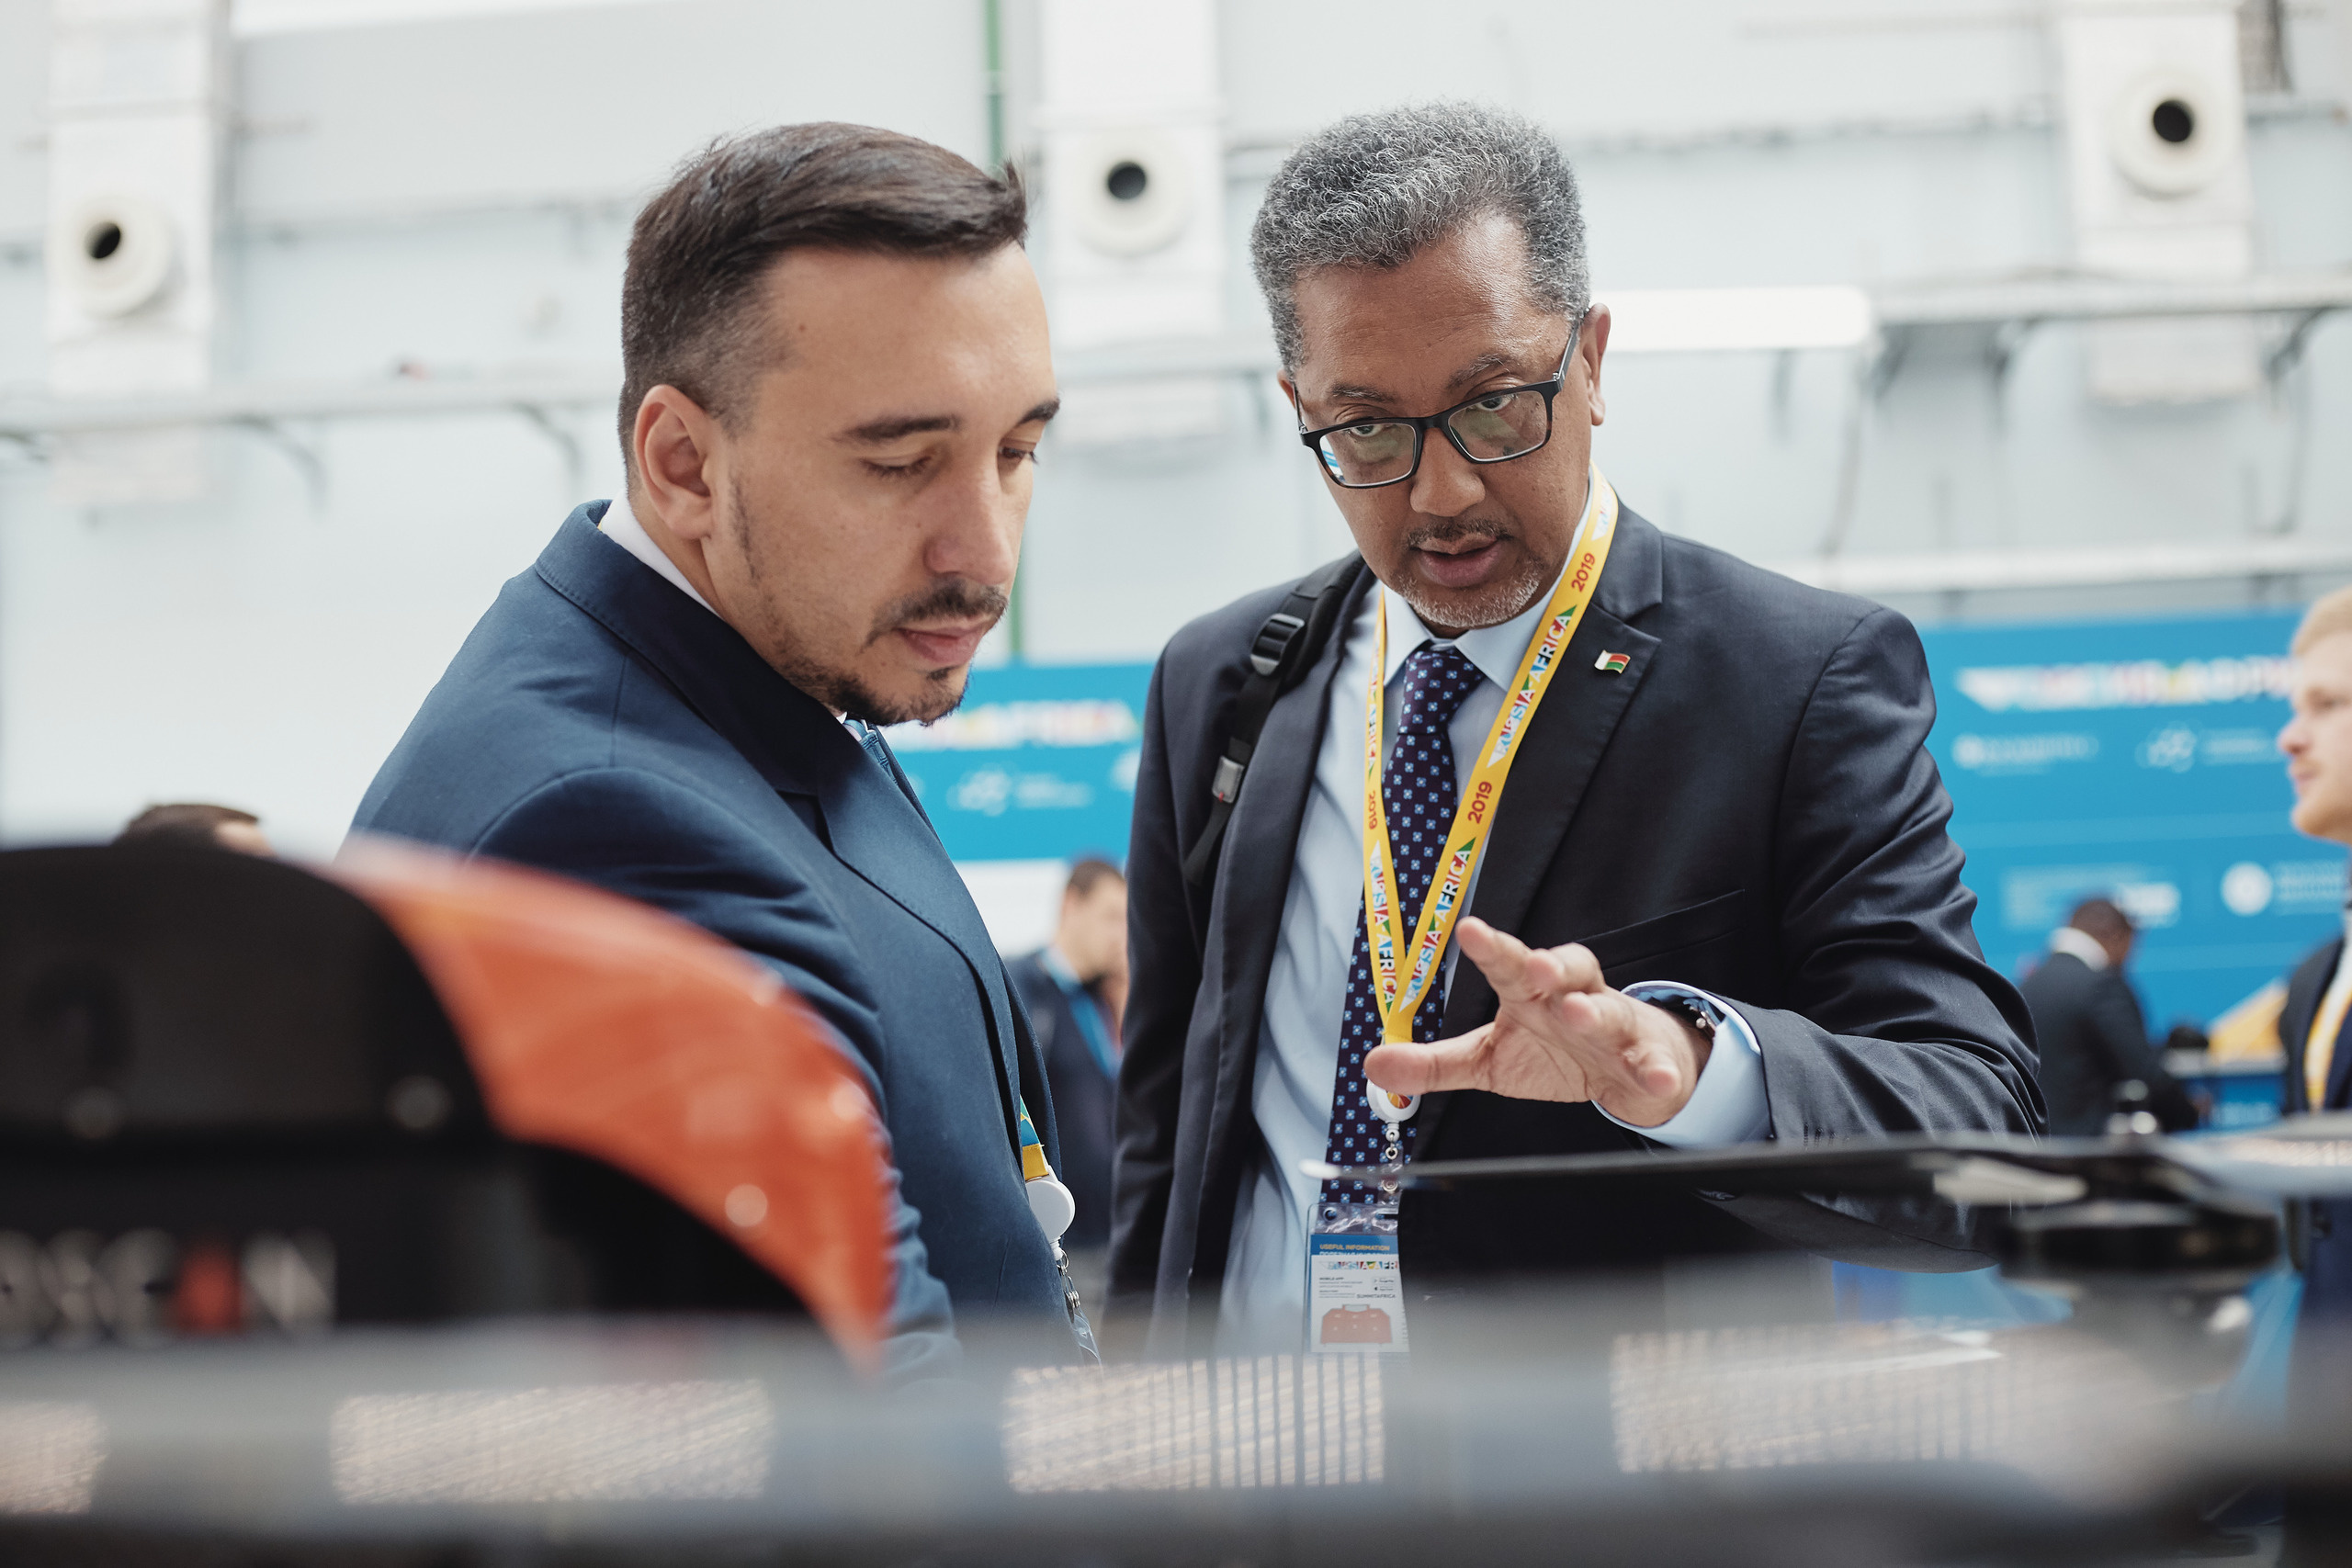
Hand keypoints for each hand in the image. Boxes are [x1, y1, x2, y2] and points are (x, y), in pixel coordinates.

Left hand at [1362, 917, 1710, 1127]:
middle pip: (1564, 970)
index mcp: (1531, 994)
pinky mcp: (1645, 1058)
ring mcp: (1612, 1027)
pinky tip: (1654, 1075)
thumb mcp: (1488, 1059)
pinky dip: (1655, 1069)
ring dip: (1595, 1011)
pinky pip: (1651, 1062)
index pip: (1508, 963)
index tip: (1469, 931)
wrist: (1628, 1070)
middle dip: (1549, 965)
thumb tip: (1374, 1064)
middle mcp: (1573, 998)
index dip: (1491, 947)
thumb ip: (1434, 1063)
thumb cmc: (1554, 1052)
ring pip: (1607, 1011)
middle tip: (1532, 966)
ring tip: (1579, 1014)